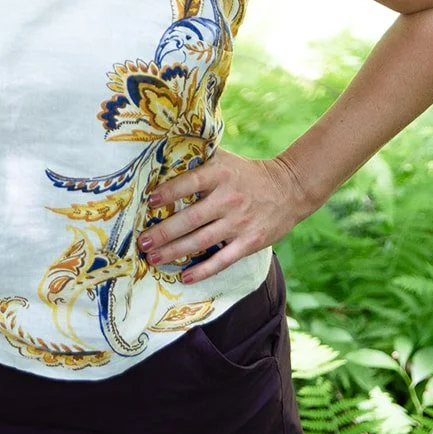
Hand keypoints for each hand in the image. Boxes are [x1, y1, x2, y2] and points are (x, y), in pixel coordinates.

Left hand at [139, 151, 315, 284]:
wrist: (290, 188)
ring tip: (153, 258)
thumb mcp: (225, 159)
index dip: (169, 193)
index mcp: (220, 174)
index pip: (190, 183)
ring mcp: (240, 222)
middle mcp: (229, 199)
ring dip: (175, 252)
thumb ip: (199, 159)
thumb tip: (163, 157)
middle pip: (191, 218)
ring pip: (202, 241)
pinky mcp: (250, 242)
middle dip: (164, 232)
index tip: (149, 202)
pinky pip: (223, 259)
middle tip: (142, 242)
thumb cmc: (247, 173)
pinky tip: (185, 276)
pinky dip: (203, 270)